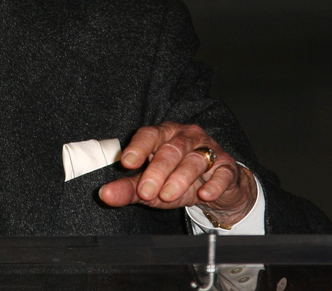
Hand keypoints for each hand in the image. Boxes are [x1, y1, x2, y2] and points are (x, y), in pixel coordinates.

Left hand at [98, 122, 256, 224]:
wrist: (216, 189)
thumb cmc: (178, 182)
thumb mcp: (151, 187)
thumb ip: (128, 189)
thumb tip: (104, 195)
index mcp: (163, 135)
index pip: (149, 135)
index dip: (138, 147)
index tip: (126, 163)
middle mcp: (185, 137)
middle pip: (171, 149)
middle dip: (157, 171)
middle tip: (146, 191)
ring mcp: (208, 150)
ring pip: (194, 159)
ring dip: (180, 178)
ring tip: (168, 195)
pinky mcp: (227, 167)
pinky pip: (221, 172)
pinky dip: (213, 184)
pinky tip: (204, 194)